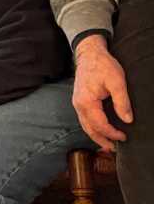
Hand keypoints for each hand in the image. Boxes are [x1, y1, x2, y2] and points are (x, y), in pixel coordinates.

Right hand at [73, 34, 131, 151]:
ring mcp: (77, 103)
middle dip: (101, 140)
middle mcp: (78, 105)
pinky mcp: (79, 100)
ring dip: (95, 136)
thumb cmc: (102, 65)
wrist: (89, 54)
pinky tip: (99, 129)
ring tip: (107, 144)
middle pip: (88, 129)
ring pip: (85, 125)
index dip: (112, 133)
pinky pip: (84, 119)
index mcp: (86, 102)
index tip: (124, 136)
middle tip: (113, 149)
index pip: (100, 124)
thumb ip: (122, 102)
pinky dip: (92, 127)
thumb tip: (127, 120)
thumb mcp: (117, 82)